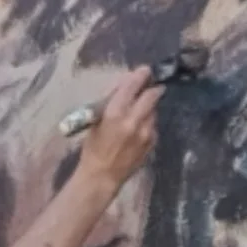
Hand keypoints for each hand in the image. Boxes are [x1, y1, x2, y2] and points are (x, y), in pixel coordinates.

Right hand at [77, 67, 161, 183]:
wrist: (102, 176)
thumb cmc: (93, 148)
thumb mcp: (96, 120)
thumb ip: (111, 101)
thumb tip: (125, 83)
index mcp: (115, 112)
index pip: (133, 85)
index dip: (140, 75)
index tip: (145, 70)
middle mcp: (134, 120)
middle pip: (152, 95)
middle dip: (152, 88)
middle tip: (150, 85)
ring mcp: (147, 132)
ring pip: (154, 110)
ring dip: (148, 107)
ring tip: (138, 112)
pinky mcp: (153, 142)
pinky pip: (153, 125)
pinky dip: (148, 122)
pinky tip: (137, 129)